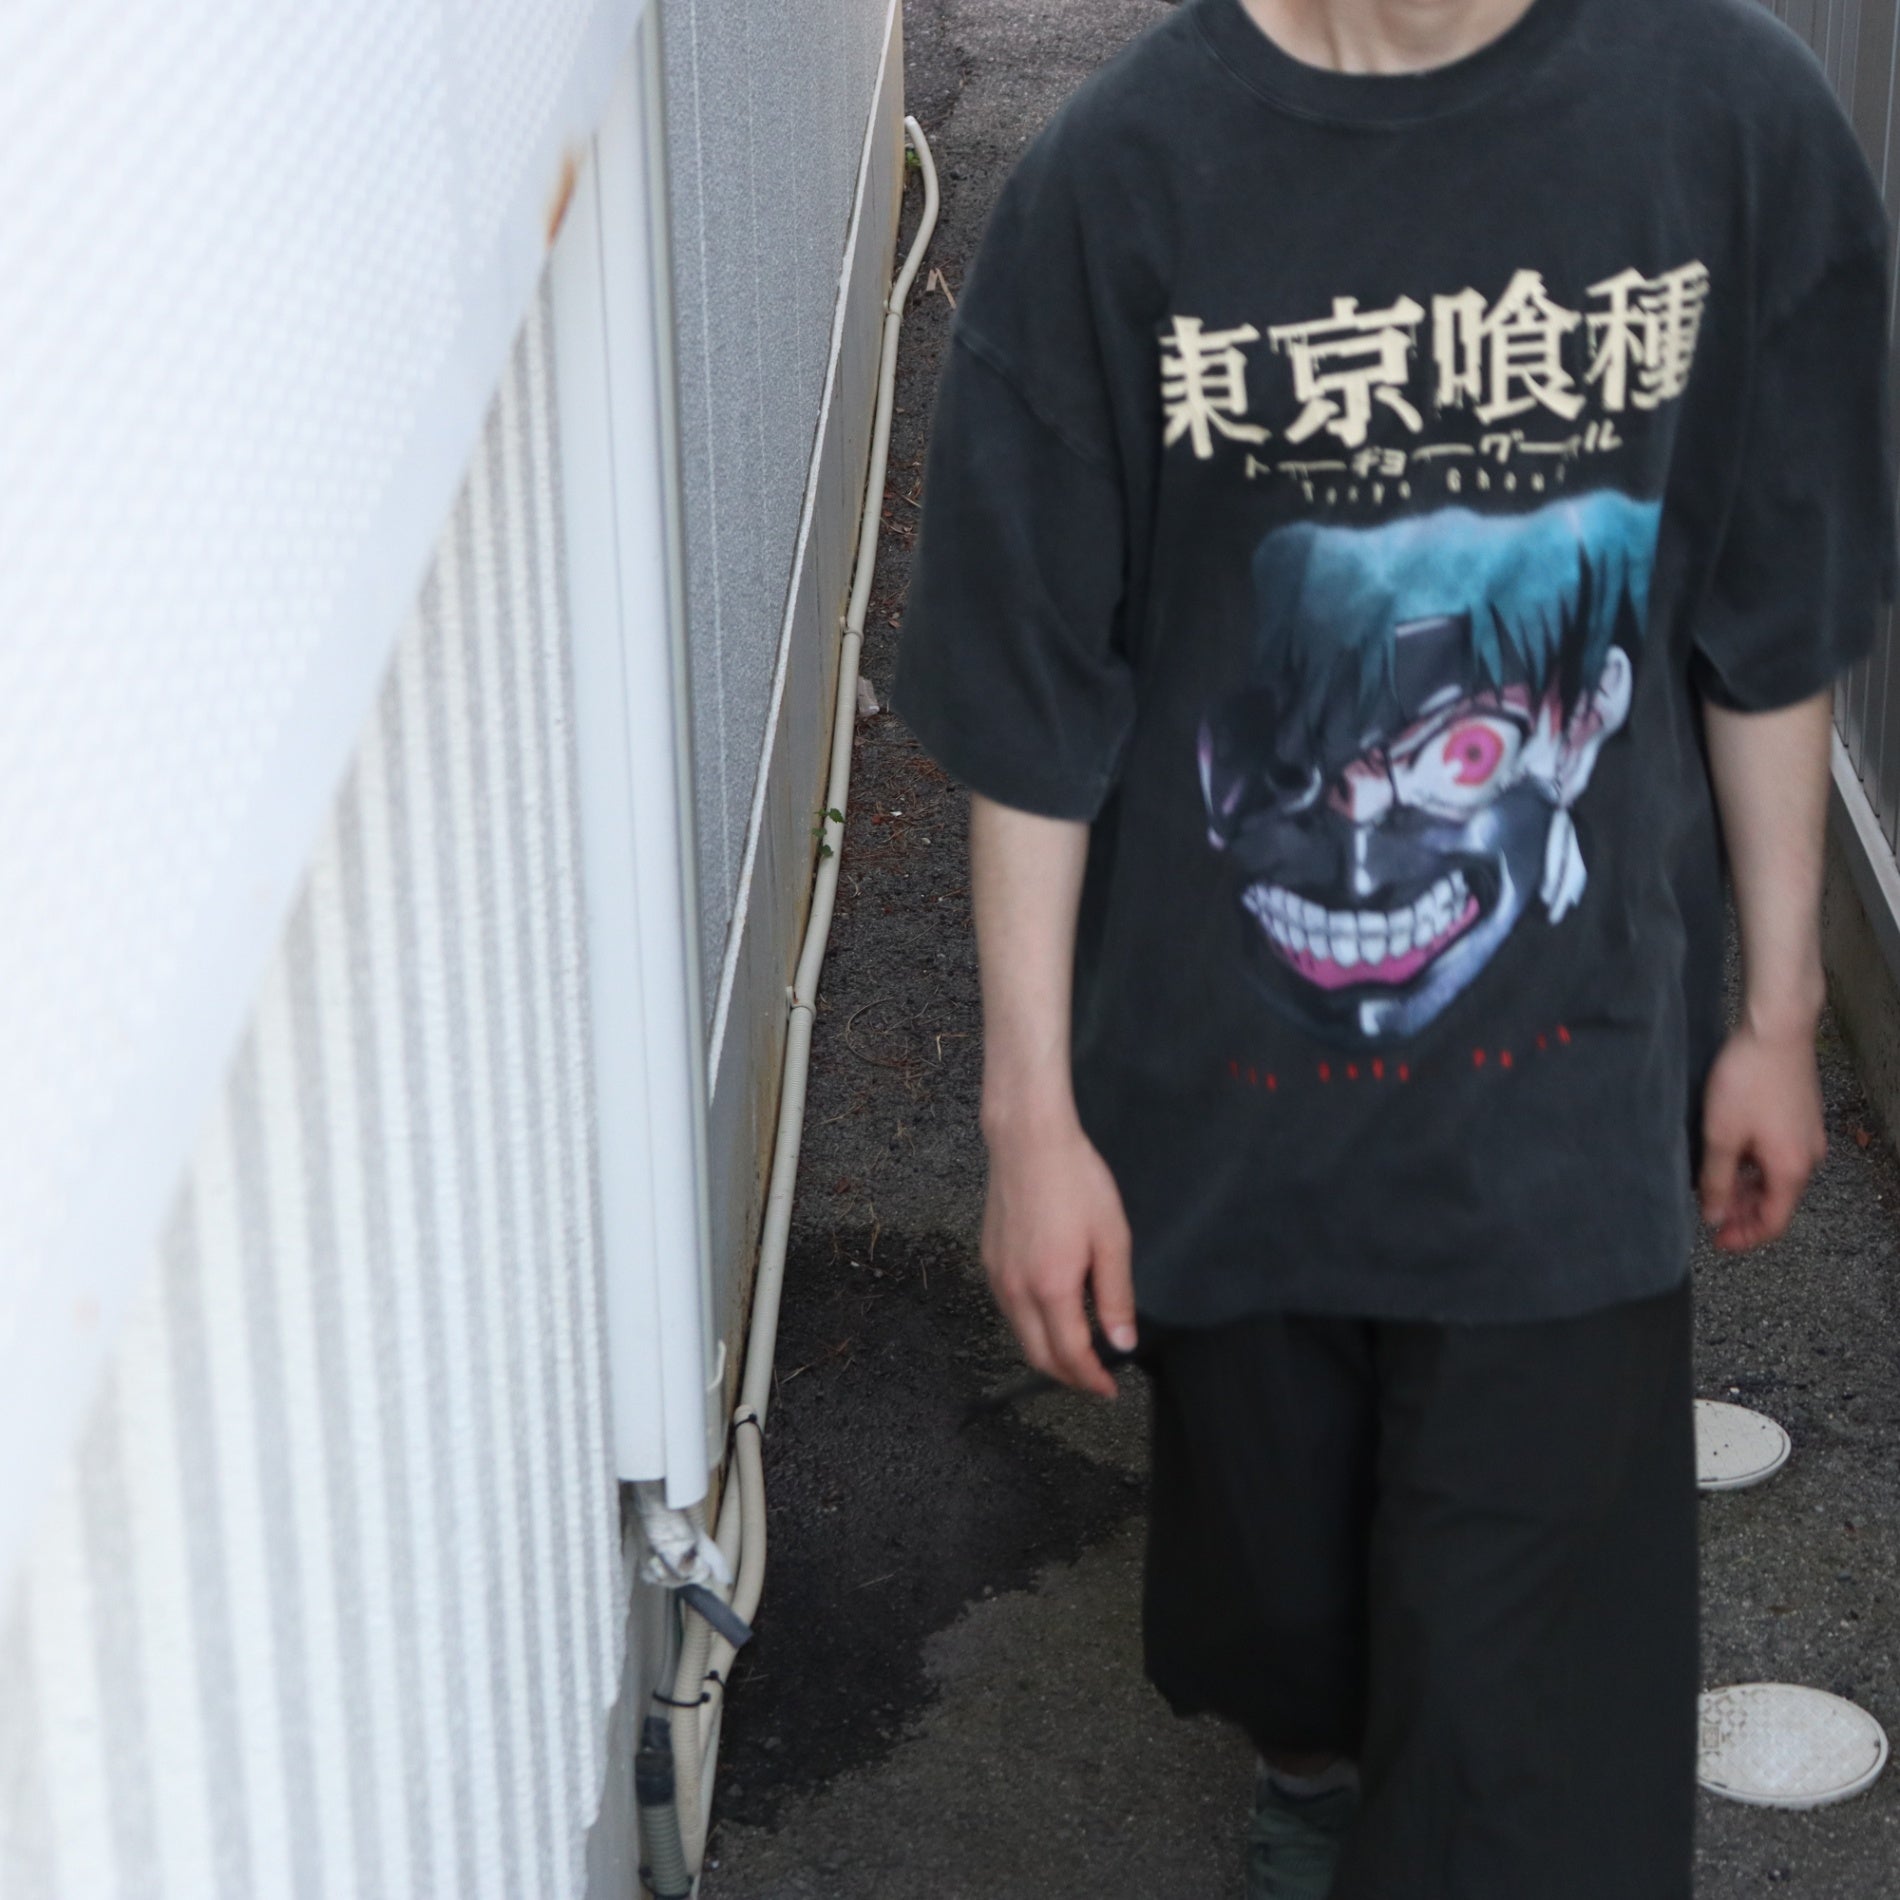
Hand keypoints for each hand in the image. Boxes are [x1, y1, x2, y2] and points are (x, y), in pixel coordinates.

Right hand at [981, 1109, 1135, 1397]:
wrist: (1028, 1141)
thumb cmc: (1076, 1182)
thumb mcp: (1112, 1238)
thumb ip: (1116, 1296)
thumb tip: (1121, 1343)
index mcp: (1051, 1287)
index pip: (1070, 1355)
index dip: (1091, 1380)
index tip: (1109, 1390)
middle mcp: (1016, 1289)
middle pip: (1038, 1356)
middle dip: (1068, 1377)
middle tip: (1095, 1379)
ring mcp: (997, 1276)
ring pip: (1020, 1336)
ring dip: (1048, 1353)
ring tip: (1078, 1350)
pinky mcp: (988, 1260)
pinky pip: (1009, 1310)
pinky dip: (1031, 1327)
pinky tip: (1053, 1314)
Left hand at [1699, 1022, 1826, 1251]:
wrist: (1776, 1030)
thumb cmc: (1748, 1080)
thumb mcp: (1722, 1135)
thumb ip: (1717, 1180)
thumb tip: (1715, 1217)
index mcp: (1791, 1170)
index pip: (1773, 1222)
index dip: (1744, 1237)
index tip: (1716, 1242)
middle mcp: (1807, 1158)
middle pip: (1776, 1201)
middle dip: (1742, 1213)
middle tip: (1708, 1215)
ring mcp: (1806, 1137)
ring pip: (1775, 1177)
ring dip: (1746, 1189)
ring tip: (1711, 1188)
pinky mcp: (1800, 1118)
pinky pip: (1777, 1155)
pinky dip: (1754, 1166)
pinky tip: (1729, 1159)